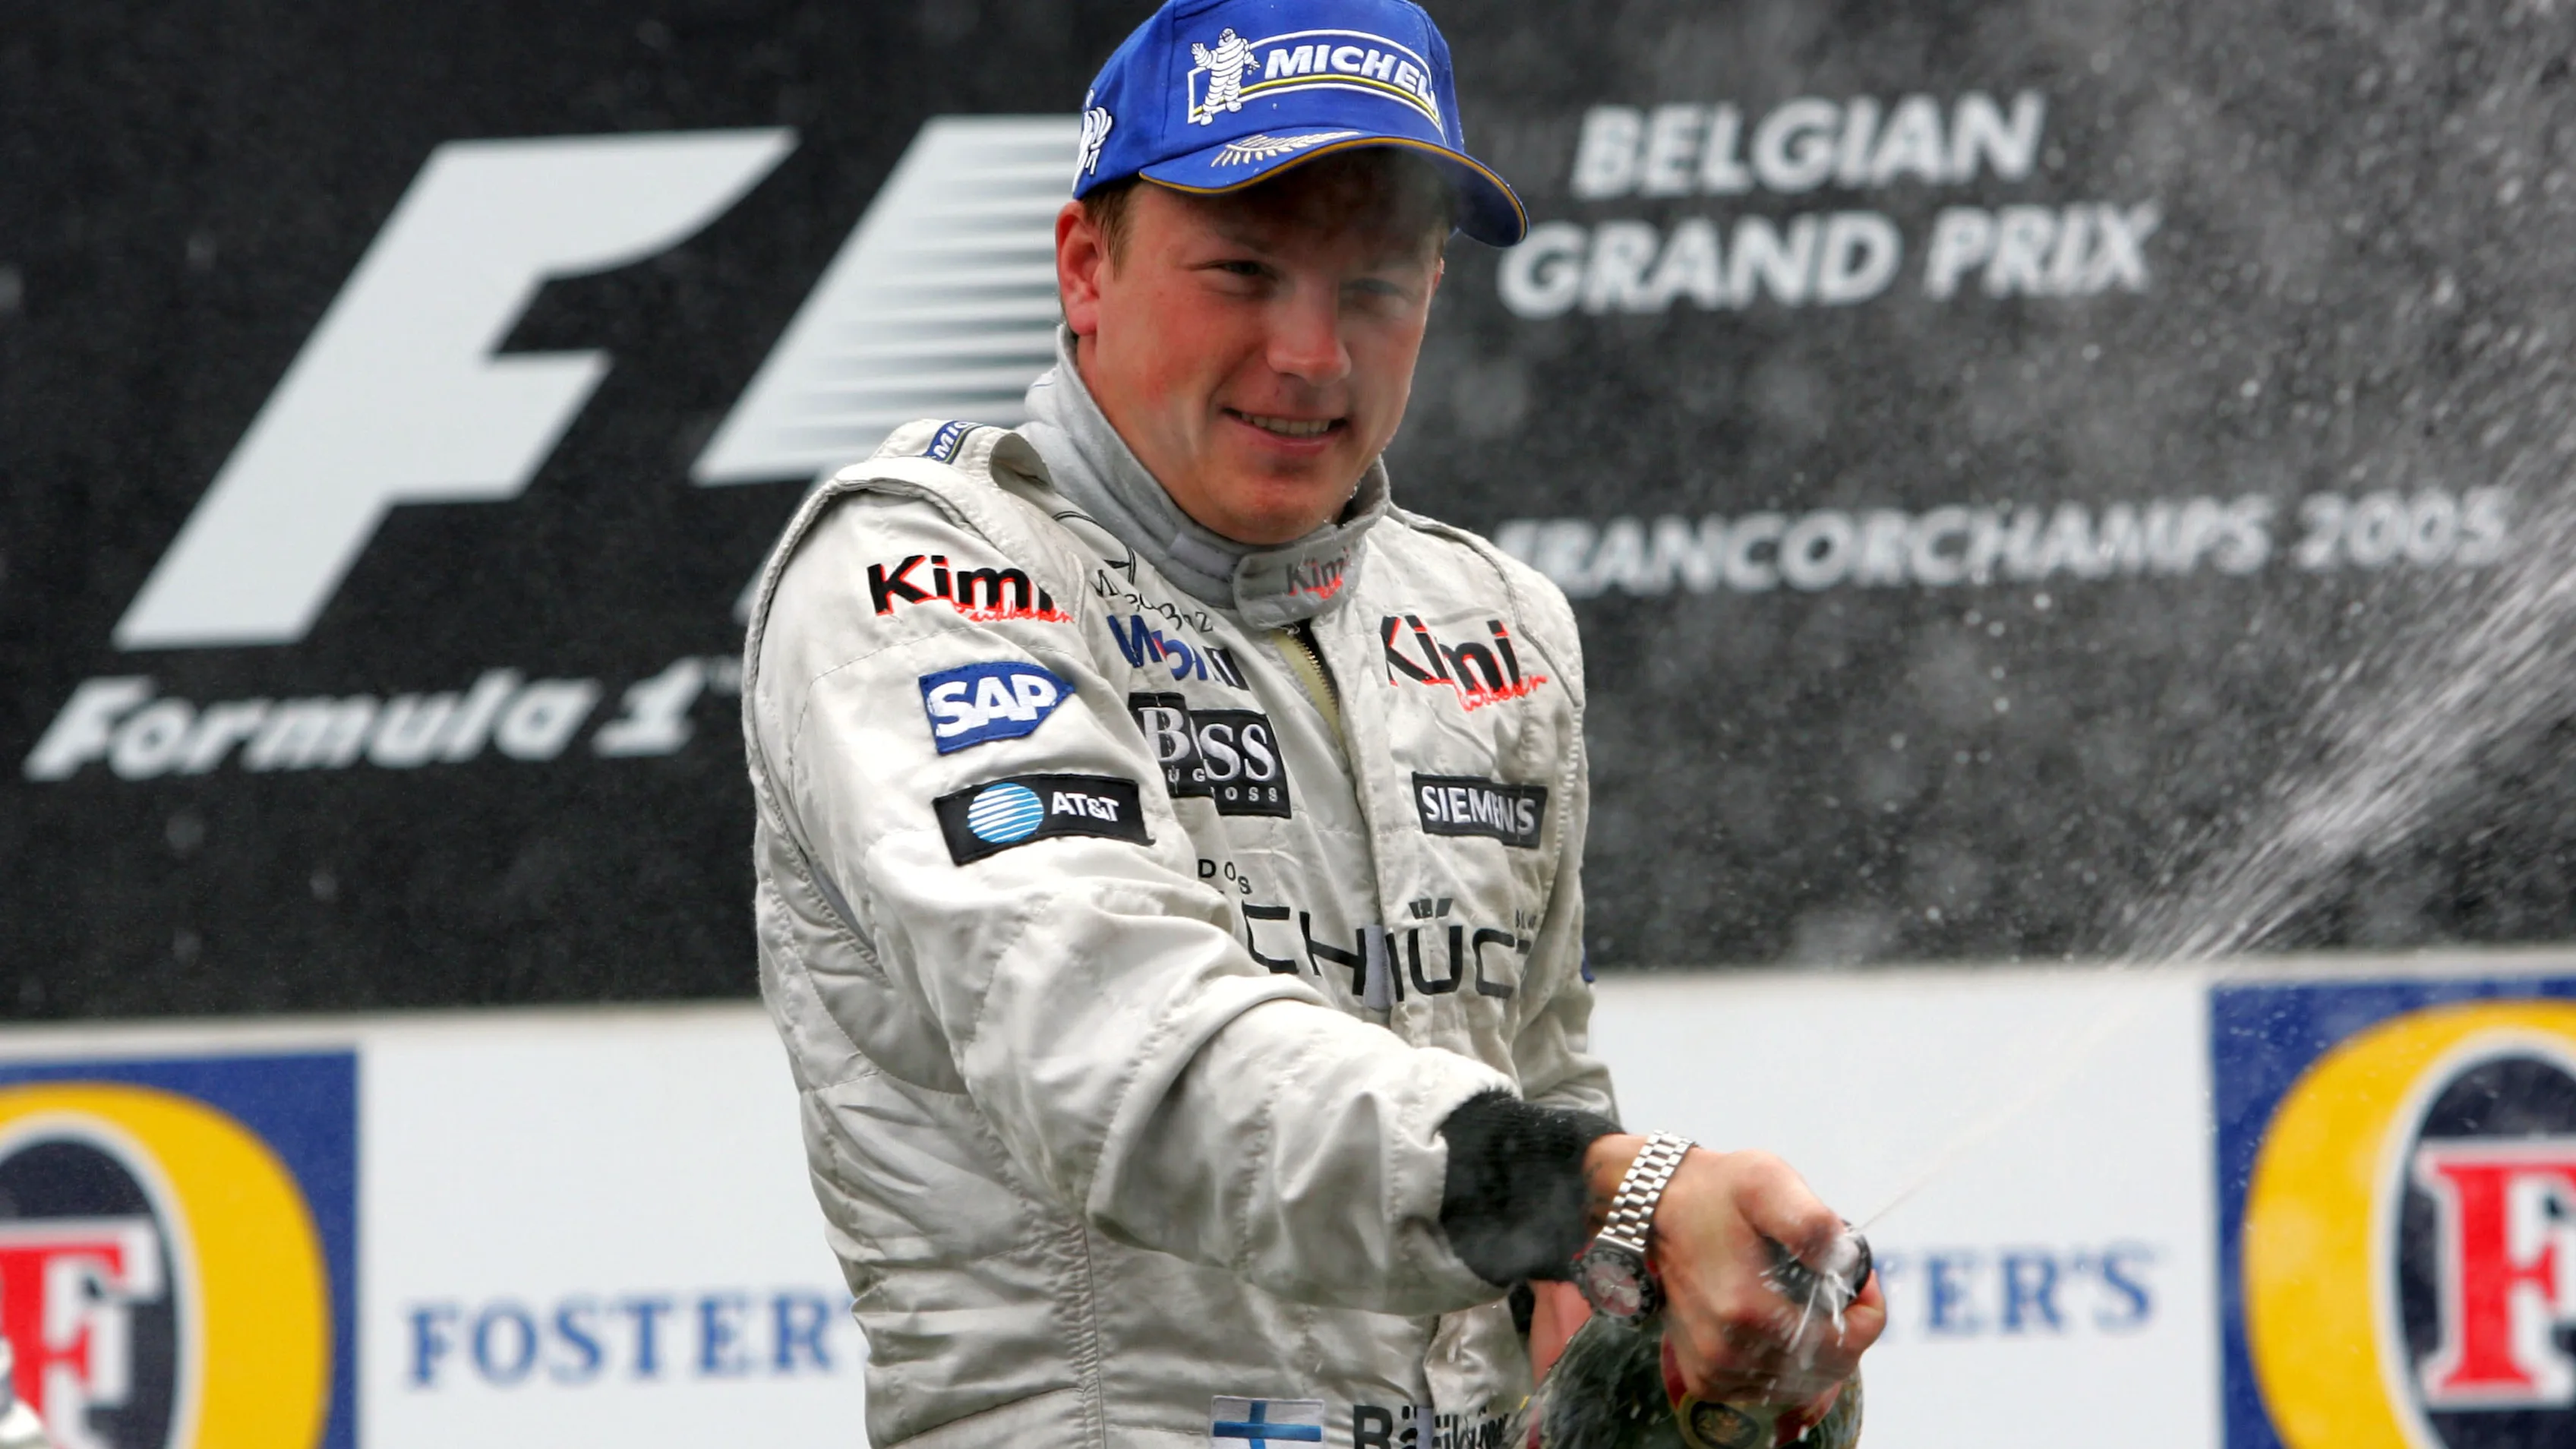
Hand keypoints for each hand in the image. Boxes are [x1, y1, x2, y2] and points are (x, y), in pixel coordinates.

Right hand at [1582, 1136, 1885, 1407]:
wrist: (1659, 1207)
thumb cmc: (1719, 1191)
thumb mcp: (1767, 1181)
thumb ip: (1809, 1221)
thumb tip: (1845, 1263)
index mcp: (1746, 1309)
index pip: (1843, 1344)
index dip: (1868, 1315)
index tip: (1862, 1280)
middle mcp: (1727, 1352)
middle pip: (1826, 1370)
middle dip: (1849, 1333)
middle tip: (1841, 1290)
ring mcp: (1713, 1371)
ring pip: (1800, 1386)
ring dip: (1820, 1352)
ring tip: (1812, 1306)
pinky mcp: (1704, 1379)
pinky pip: (1768, 1391)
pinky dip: (1788, 1368)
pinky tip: (1786, 1331)